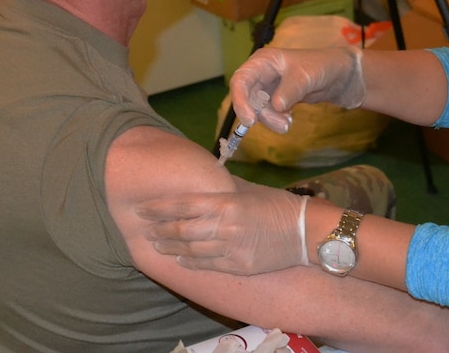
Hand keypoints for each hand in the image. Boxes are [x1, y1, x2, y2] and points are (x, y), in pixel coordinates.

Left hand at [137, 183, 308, 274]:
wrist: (305, 232)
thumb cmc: (279, 206)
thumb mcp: (250, 191)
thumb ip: (224, 189)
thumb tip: (202, 182)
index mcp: (228, 203)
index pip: (184, 205)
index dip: (160, 208)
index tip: (143, 208)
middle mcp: (226, 226)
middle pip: (182, 230)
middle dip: (160, 230)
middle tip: (145, 229)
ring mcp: (231, 249)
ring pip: (190, 250)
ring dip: (170, 248)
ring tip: (157, 245)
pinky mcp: (238, 266)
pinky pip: (207, 265)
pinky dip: (189, 262)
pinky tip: (180, 259)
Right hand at [229, 47, 365, 133]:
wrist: (342, 75)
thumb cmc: (324, 66)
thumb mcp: (307, 76)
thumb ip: (290, 90)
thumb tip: (276, 106)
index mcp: (264, 61)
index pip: (241, 80)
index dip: (240, 100)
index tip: (250, 120)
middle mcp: (262, 73)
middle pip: (247, 97)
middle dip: (261, 114)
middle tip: (282, 125)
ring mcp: (269, 87)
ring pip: (258, 108)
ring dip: (270, 119)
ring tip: (288, 124)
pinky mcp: (277, 98)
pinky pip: (268, 113)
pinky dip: (276, 119)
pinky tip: (289, 120)